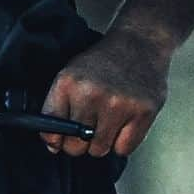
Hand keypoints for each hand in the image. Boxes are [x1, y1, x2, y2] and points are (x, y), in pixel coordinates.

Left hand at [40, 28, 169, 156]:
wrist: (138, 44)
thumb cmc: (103, 62)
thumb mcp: (71, 74)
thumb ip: (58, 107)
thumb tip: (52, 144)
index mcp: (68, 83)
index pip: (51, 126)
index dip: (53, 139)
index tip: (58, 140)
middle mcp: (91, 94)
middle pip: (75, 145)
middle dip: (78, 143)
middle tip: (87, 130)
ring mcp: (118, 104)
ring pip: (99, 150)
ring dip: (101, 142)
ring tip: (106, 122)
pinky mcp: (142, 113)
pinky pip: (123, 149)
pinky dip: (122, 142)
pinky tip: (123, 123)